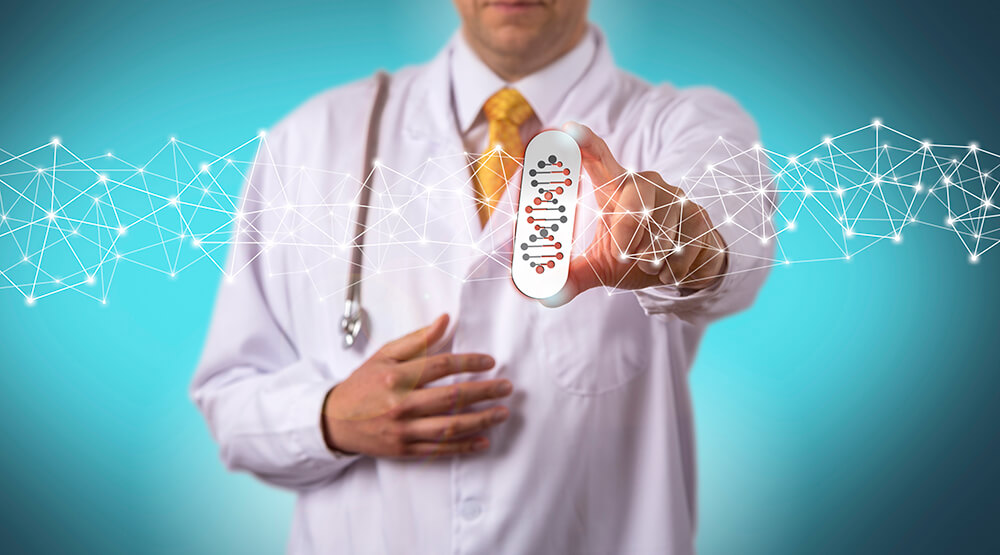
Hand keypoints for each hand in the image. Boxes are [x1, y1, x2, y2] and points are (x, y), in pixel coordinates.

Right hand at [322, 314, 511, 457]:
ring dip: (481, 420)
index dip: (469, 362)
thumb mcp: (384, 356)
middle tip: (506, 387)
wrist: (334, 421)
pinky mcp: (405, 450)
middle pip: (452, 397)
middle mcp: (401, 404)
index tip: (490, 362)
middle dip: (484, 392)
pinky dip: (464, 447)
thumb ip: (417, 340)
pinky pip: (440, 449)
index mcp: (396, 377)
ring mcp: (403, 430)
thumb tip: (444, 319)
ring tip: (502, 413)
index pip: (441, 366)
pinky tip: (483, 441)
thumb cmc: (363, 384)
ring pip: (450, 426)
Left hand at [544, 122, 727, 305]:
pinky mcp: (700, 217)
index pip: (600, 158)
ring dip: (652, 260)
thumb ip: (572, 278)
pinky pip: (683, 249)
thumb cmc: (634, 256)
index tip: (569, 129)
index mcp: (616, 188)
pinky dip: (673, 270)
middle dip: (628, 236)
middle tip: (624, 256)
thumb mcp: (600, 266)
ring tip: (650, 263)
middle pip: (634, 201)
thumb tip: (545, 299)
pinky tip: (671, 268)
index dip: (585, 142)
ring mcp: (676, 198)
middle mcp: (646, 185)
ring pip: (661, 231)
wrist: (684, 267)